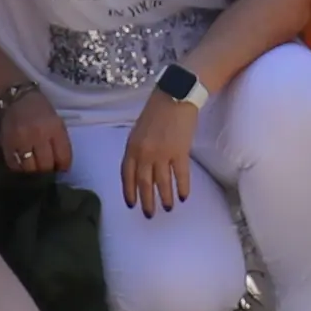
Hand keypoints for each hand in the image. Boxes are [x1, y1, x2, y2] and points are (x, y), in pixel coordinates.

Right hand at [0, 86, 72, 176]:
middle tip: (47, 173)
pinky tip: (22, 167)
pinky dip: (19, 169)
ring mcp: (22, 140)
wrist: (14, 96)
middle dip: (48, 172)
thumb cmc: (39, 108)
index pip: (63, 157)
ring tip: (34, 172)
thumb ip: (59, 141)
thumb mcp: (55, 121)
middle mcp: (39, 135)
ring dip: (33, 173)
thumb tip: (60, 165)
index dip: (63, 168)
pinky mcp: (7, 144)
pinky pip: (14, 165)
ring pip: (30, 169)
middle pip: (46, 166)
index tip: (61, 170)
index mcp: (55, 128)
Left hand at [120, 88, 200, 218]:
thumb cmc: (157, 110)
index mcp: (131, 146)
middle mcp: (144, 153)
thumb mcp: (139, 130)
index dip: (129, 192)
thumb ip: (137, 149)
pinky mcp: (180, 151)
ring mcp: (162, 153)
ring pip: (161, 183)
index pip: (126, 175)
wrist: (176, 95)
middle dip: (146, 201)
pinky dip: (182, 188)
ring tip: (168, 208)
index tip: (132, 204)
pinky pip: (180, 175)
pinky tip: (184, 196)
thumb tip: (140, 169)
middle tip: (149, 214)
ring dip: (164, 198)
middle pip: (143, 183)